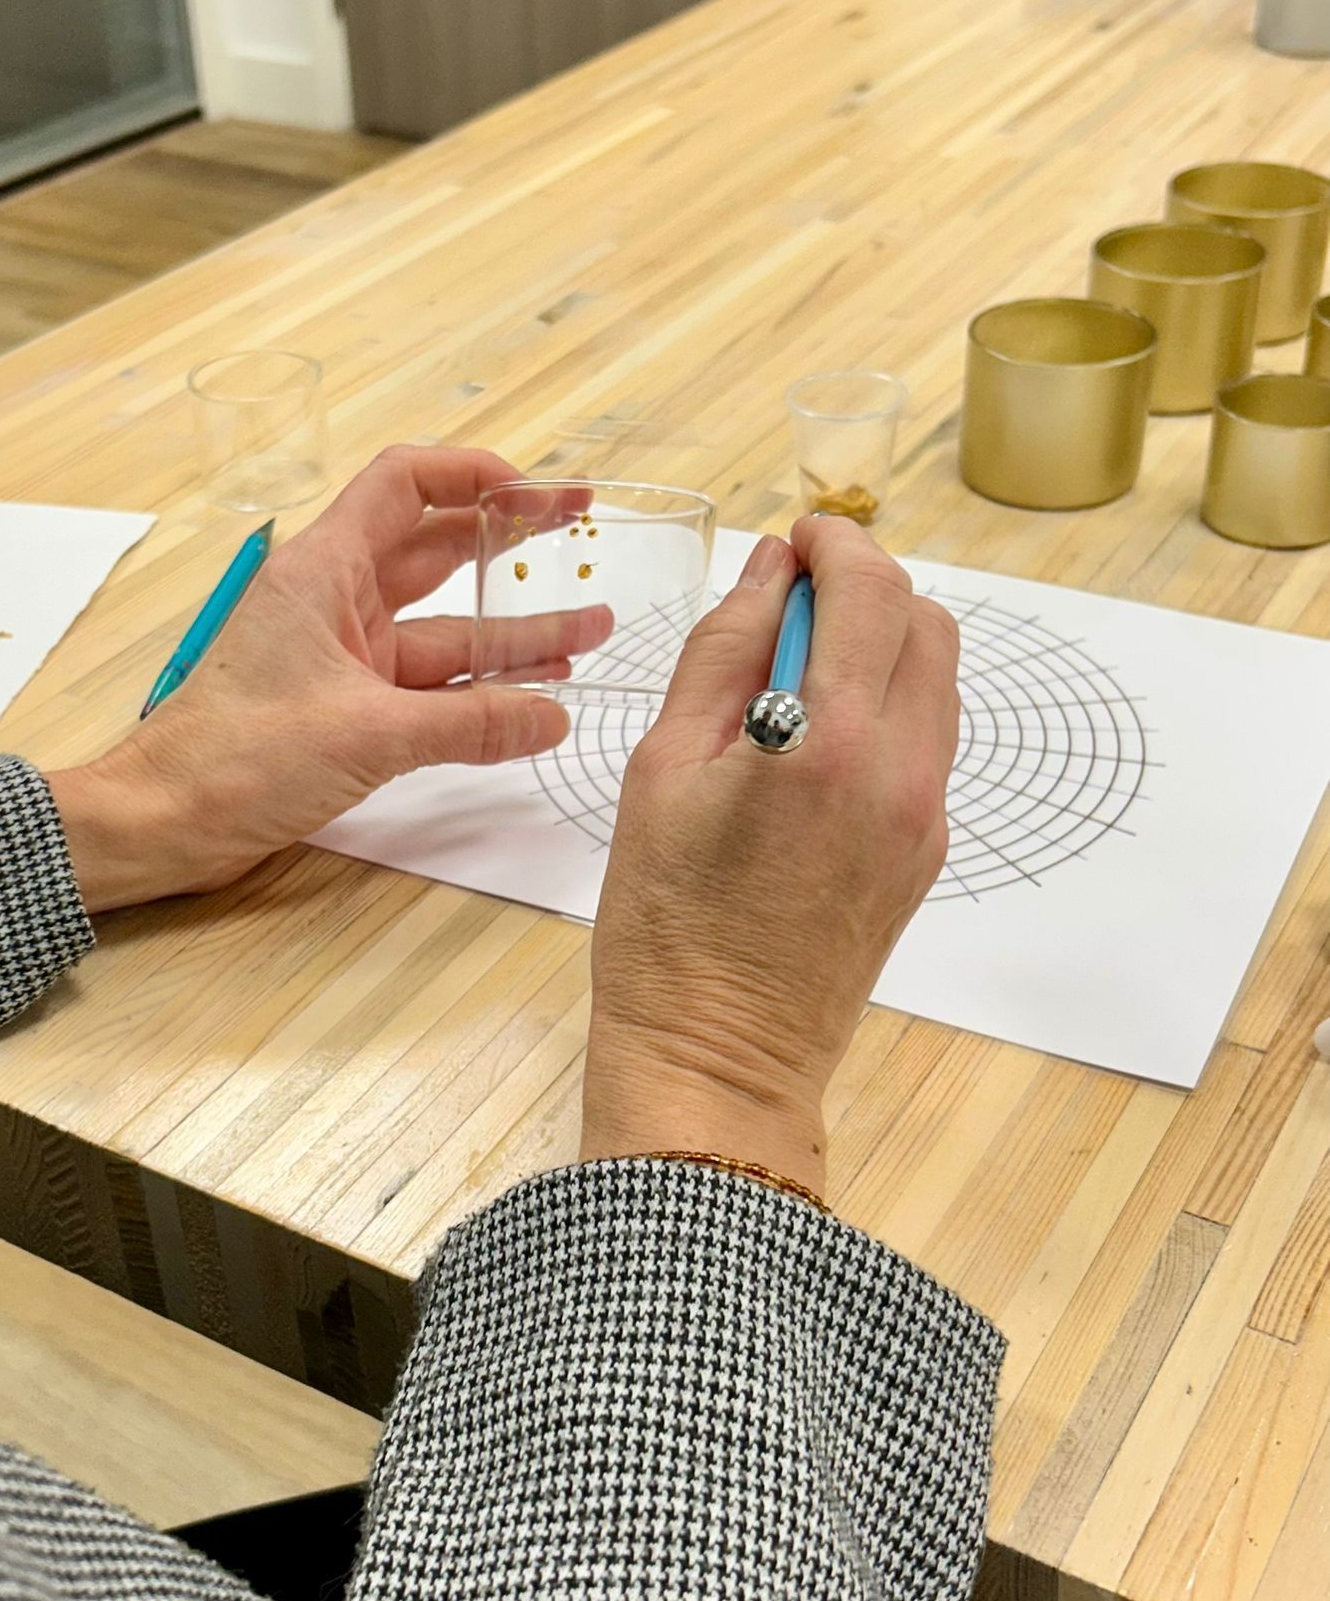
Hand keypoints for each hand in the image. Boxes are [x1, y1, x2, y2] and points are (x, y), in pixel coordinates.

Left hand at [47, 446, 609, 911]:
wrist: (167, 821)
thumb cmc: (236, 759)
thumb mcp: (368, 734)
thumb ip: (471, 724)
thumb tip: (552, 718)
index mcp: (324, 572)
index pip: (405, 485)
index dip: (473, 475)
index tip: (537, 490)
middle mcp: (335, 602)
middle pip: (437, 551)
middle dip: (510, 545)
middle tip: (579, 532)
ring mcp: (342, 656)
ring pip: (444, 628)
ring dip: (513, 631)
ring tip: (590, 631)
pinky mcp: (346, 707)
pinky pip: (430, 684)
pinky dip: (480, 688)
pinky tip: (534, 697)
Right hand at [581, 518, 958, 1196]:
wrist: (718, 1058)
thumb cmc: (665, 925)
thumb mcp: (662, 769)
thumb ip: (723, 651)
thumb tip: (767, 570)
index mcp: (827, 742)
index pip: (870, 589)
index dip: (835, 543)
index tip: (794, 542)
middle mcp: (902, 772)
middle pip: (925, 623)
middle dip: (865, 587)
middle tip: (790, 603)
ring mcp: (926, 817)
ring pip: (938, 681)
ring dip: (880, 646)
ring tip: (794, 676)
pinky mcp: (927, 853)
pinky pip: (928, 742)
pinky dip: (886, 707)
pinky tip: (813, 741)